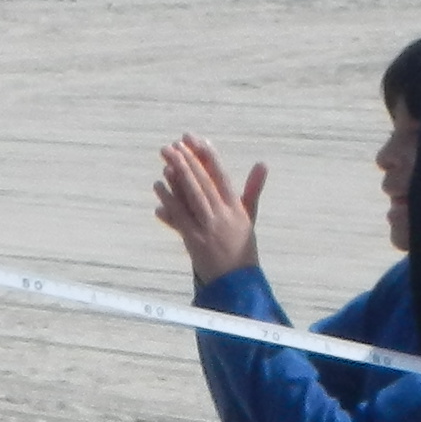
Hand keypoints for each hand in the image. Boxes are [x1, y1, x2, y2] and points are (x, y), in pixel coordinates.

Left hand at [153, 136, 266, 282]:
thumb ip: (252, 189)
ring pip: (192, 195)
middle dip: (189, 160)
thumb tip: (262, 163)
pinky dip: (169, 199)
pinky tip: (158, 184)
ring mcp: (208, 227)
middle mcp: (223, 215)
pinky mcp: (195, 240)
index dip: (209, 157)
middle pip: (203, 182)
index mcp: (236, 208)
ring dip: (178, 173)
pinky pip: (180, 216)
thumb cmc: (242, 247)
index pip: (221, 176)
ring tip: (166, 156)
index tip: (198, 139)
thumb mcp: (249, 216)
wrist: (237, 282)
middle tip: (175, 143)